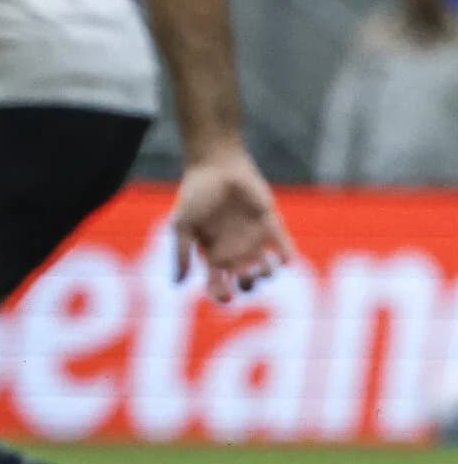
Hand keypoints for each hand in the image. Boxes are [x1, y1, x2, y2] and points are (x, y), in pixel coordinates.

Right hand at [169, 148, 293, 301]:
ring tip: (260, 267)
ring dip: (267, 275)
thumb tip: (177, 285)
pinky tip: (282, 259)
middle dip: (248, 286)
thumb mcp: (181, 225)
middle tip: (243, 276)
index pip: (218, 285)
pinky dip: (287, 259)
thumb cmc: (195, 194)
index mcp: (212, 254)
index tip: (224, 297)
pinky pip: (285, 250)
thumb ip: (181, 254)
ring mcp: (254, 240)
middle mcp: (234, 251)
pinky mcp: (271, 226)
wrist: (217, 166)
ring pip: (268, 272)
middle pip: (246, 283)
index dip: (222, 297)